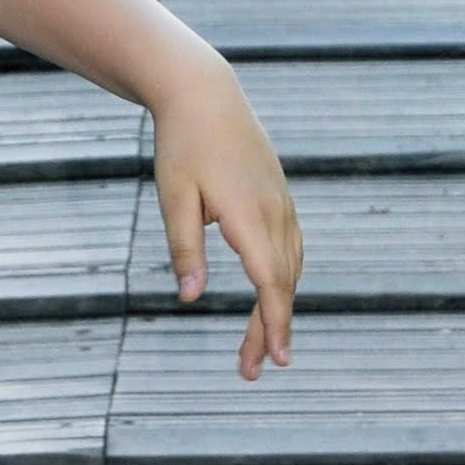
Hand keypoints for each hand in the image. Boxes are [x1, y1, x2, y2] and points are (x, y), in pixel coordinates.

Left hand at [151, 57, 300, 375]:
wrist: (205, 93)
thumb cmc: (182, 144)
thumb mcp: (173, 197)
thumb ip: (183, 248)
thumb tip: (190, 298)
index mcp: (249, 215)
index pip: (269, 282)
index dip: (273, 323)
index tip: (275, 359)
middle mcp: (275, 212)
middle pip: (282, 283)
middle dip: (270, 329)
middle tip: (251, 371)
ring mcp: (282, 203)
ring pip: (290, 267)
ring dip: (278, 307)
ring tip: (259, 345)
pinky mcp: (279, 197)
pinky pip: (291, 248)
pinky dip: (284, 279)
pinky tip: (272, 296)